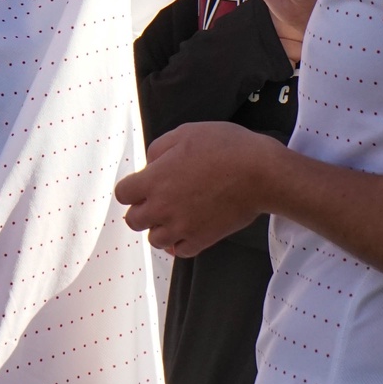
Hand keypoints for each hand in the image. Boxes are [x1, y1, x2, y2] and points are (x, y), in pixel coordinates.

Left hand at [115, 122, 285, 256]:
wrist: (260, 172)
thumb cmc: (225, 147)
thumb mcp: (186, 132)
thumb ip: (159, 149)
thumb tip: (150, 164)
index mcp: (154, 180)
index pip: (122, 194)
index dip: (131, 188)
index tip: (143, 184)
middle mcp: (162, 207)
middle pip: (134, 221)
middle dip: (142, 209)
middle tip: (158, 200)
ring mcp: (182, 227)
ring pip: (155, 240)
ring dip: (160, 228)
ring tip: (174, 215)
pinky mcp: (202, 240)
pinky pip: (180, 251)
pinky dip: (180, 243)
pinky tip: (188, 230)